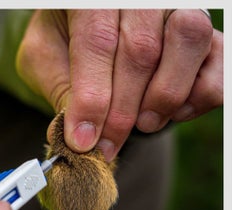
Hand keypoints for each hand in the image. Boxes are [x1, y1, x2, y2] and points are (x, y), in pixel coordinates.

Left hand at [18, 9, 221, 160]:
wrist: (96, 30)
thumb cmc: (65, 42)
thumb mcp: (45, 58)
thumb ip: (60, 89)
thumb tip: (78, 136)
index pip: (97, 42)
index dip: (92, 98)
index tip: (83, 141)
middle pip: (141, 49)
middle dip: (121, 111)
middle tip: (106, 146)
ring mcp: (181, 8)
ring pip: (189, 42)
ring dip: (164, 95)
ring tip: (143, 124)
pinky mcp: (210, 35)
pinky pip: (221, 64)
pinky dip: (199, 96)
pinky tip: (172, 113)